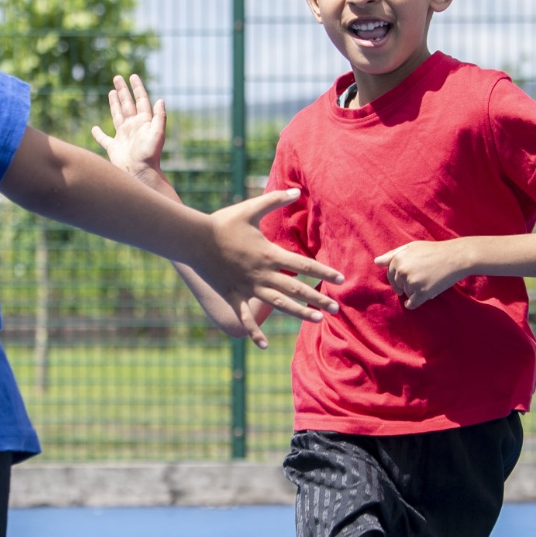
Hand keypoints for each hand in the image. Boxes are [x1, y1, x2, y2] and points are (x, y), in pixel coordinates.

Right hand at [93, 73, 165, 178]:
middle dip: (123, 91)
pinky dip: (98, 134)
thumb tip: (160, 99)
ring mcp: (123, 137)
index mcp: (144, 122)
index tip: (132, 76)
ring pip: (117, 116)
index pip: (140, 100)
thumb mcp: (157, 134)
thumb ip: (159, 117)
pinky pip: (104, 139)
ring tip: (112, 92)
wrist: (140, 173)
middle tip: (117, 78)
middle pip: (127, 104)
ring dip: (114, 104)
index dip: (137, 88)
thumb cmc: (149, 155)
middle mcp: (133, 127)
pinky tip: (95, 128)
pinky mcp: (114, 148)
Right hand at [197, 190, 343, 346]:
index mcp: (269, 255)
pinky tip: (265, 345)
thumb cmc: (223, 223)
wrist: (194, 240)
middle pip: (296, 289)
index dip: (323, 272)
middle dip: (318, 298)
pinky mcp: (234, 295)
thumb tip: (297, 191)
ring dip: (299, 313)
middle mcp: (262, 275)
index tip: (340, 279)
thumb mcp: (251, 208)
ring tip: (317, 320)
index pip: (303, 265)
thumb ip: (275, 200)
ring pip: (278, 304)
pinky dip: (254, 332)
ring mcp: (248, 288)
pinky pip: (246, 317)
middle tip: (336, 308)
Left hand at [375, 239, 470, 308]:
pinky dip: (412, 304)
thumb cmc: (434, 251)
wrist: (456, 257)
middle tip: (422, 277)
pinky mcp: (422, 292)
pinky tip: (416, 300)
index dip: (399, 277)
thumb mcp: (411, 247)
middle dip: (407, 284)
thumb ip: (392, 255)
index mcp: (398, 259)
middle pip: (398, 285)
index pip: (390, 274)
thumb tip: (376, 262)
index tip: (408, 277)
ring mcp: (411, 282)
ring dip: (414, 291)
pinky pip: (412, 303)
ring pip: (406, 293)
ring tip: (428, 281)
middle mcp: (402, 271)